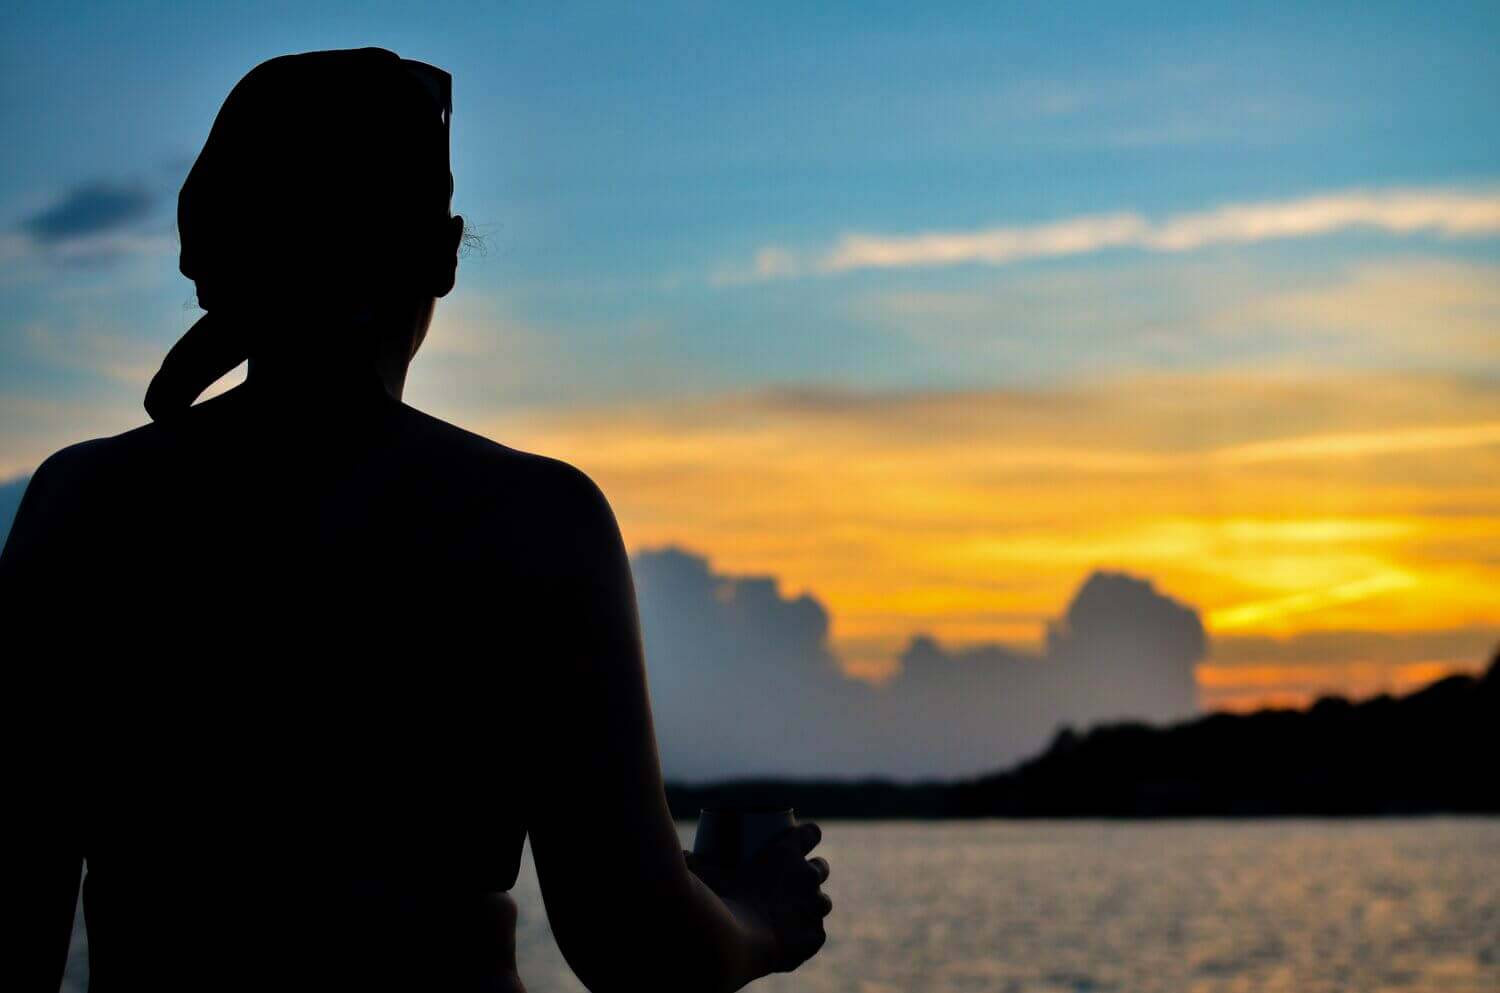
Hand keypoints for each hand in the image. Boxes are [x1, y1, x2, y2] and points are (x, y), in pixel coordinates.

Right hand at [687, 822, 831, 973]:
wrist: (733, 942)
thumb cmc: (717, 900)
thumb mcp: (703, 874)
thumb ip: (693, 861)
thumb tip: (684, 855)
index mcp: (787, 852)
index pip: (811, 832)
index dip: (808, 834)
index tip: (798, 839)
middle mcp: (808, 876)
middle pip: (821, 867)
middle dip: (812, 871)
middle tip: (791, 880)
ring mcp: (813, 908)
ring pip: (823, 902)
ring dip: (813, 904)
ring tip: (796, 911)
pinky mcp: (813, 937)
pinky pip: (816, 934)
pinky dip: (807, 936)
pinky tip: (797, 939)